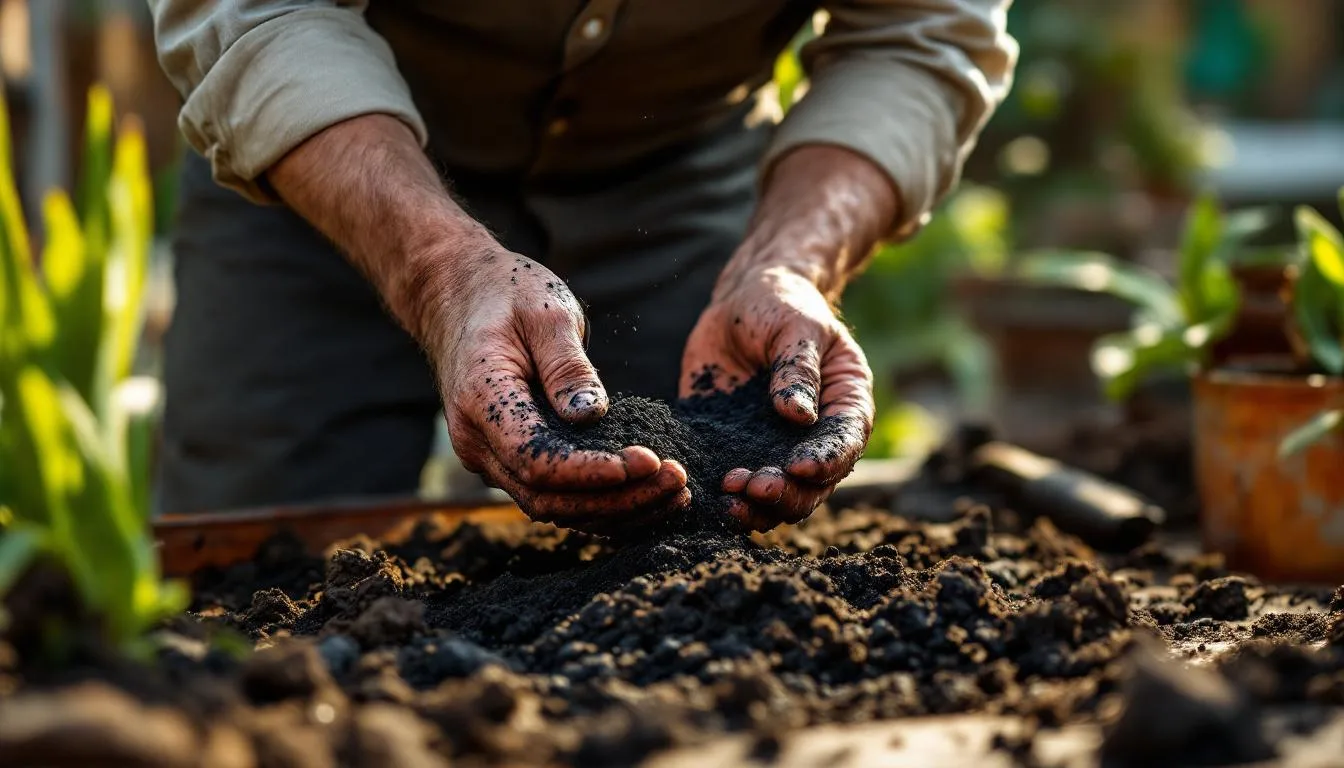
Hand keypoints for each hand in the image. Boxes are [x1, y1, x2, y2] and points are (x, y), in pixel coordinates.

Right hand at [425, 251, 690, 533]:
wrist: (460, 296)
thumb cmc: (507, 294)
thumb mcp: (546, 311)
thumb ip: (567, 365)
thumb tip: (591, 415)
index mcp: (480, 399)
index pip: (535, 458)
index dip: (591, 471)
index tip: (648, 462)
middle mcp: (476, 441)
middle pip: (546, 497)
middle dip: (616, 498)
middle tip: (676, 482)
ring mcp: (489, 457)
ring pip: (551, 507)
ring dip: (615, 510)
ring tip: (674, 493)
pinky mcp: (510, 461)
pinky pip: (555, 497)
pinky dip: (602, 504)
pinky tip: (649, 494)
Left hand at [681, 264, 873, 530]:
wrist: (741, 302)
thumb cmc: (782, 305)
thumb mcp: (796, 326)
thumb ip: (798, 367)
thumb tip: (799, 415)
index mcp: (845, 405)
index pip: (844, 443)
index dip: (826, 461)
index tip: (799, 468)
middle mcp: (814, 437)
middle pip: (812, 484)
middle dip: (786, 493)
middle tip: (754, 488)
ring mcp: (774, 448)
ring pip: (774, 495)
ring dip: (755, 504)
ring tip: (727, 494)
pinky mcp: (736, 448)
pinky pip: (734, 483)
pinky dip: (721, 495)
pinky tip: (702, 493)